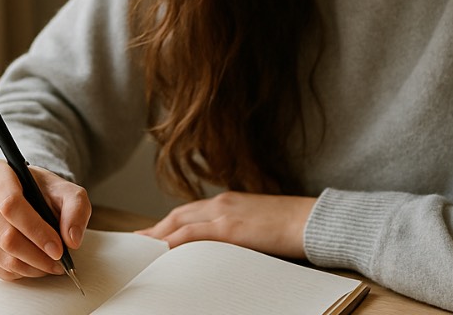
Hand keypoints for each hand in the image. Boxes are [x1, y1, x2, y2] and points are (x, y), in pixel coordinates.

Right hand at [0, 159, 90, 280]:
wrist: (29, 198)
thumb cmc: (44, 192)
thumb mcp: (68, 191)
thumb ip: (76, 209)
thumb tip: (71, 239)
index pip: (11, 205)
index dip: (37, 230)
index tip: (58, 247)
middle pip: (5, 235)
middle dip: (37, 254)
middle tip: (59, 261)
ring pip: (0, 255)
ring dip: (31, 266)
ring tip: (51, 264)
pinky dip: (19, 272)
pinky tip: (34, 265)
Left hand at [136, 191, 317, 258]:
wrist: (313, 220)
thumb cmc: (294, 226)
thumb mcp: (261, 224)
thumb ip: (241, 231)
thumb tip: (229, 248)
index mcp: (230, 201)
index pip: (190, 212)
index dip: (169, 223)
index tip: (154, 234)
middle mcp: (222, 203)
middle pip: (179, 215)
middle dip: (156, 229)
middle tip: (139, 242)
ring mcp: (225, 214)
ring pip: (180, 224)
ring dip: (159, 236)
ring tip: (143, 250)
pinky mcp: (230, 229)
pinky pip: (192, 235)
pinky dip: (173, 242)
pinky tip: (161, 251)